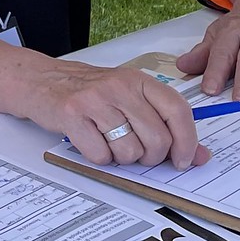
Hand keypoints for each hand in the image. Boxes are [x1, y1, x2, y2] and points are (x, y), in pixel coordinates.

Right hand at [19, 57, 207, 170]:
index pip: (178, 111)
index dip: (187, 141)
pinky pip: (101, 156)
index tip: (184, 160)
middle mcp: (119, 86)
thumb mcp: (129, 99)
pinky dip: (98, 157)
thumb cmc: (89, 93)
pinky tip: (90, 141)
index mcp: (139, 80)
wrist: (40, 81)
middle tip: (137, 152)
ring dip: (121, 158)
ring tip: (108, 141)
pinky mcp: (72, 116)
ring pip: (129, 152)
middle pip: (156, 139)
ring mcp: (95, 100)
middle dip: (150, 158)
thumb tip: (199, 155)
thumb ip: (164, 124)